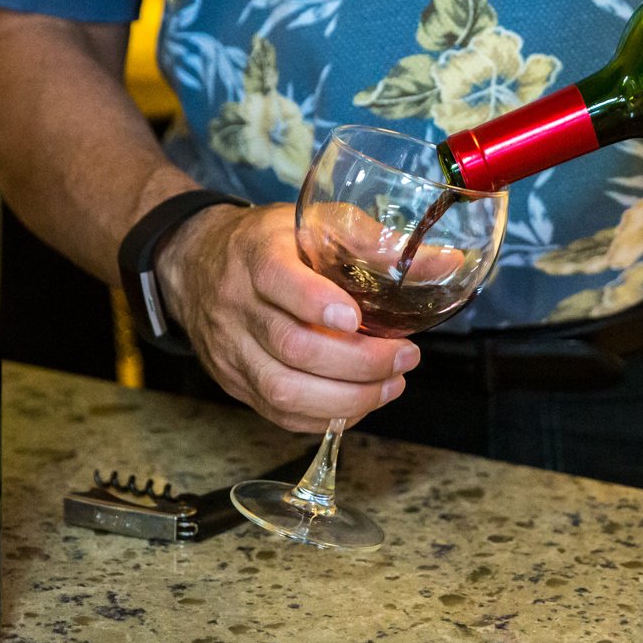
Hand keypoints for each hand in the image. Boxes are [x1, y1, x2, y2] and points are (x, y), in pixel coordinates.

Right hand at [155, 201, 419, 432]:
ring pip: (284, 391)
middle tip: (405, 358)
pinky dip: (325, 418)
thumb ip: (375, 243)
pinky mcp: (234, 382)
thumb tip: (446, 263)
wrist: (195, 264)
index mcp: (256, 255)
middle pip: (292, 347)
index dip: (316, 303)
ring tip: (391, 386)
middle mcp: (237, 306)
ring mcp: (232, 350)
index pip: (277, 280)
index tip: (357, 317)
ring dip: (348, 399)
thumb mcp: (315, 223)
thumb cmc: (269, 242)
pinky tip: (359, 404)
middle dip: (358, 362)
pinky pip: (278, 415)